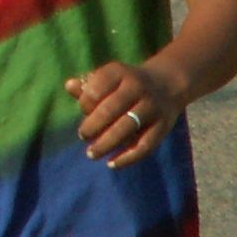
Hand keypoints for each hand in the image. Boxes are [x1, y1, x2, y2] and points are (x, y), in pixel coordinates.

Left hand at [65, 62, 182, 169]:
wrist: (167, 84)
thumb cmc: (126, 84)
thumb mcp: (109, 78)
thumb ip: (88, 85)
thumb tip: (69, 86)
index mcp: (120, 73)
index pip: (96, 89)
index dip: (85, 103)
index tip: (84, 110)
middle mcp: (138, 87)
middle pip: (111, 109)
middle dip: (92, 126)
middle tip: (83, 136)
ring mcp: (152, 106)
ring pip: (127, 127)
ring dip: (106, 143)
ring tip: (91, 154)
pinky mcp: (163, 126)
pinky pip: (145, 145)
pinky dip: (127, 158)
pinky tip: (111, 163)